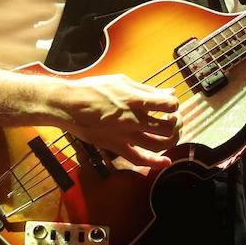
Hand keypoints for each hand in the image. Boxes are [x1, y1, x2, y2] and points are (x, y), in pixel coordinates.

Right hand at [57, 73, 180, 168]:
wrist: (69, 105)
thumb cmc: (94, 89)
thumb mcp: (123, 81)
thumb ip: (148, 89)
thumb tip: (169, 92)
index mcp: (136, 100)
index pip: (168, 105)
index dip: (175, 105)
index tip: (170, 104)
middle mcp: (134, 120)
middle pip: (167, 127)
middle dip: (176, 123)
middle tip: (172, 119)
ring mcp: (125, 135)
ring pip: (158, 144)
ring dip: (170, 140)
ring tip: (170, 134)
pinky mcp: (117, 146)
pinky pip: (139, 159)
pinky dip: (155, 163)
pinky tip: (165, 161)